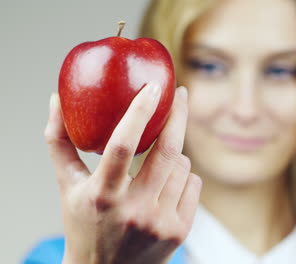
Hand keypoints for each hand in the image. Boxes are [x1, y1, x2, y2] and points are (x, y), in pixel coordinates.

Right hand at [45, 82, 201, 263]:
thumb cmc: (85, 224)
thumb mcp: (69, 186)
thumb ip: (60, 143)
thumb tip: (56, 100)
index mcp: (103, 196)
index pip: (122, 145)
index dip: (139, 112)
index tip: (154, 86)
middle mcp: (135, 210)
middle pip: (168, 151)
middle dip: (178, 115)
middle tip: (179, 94)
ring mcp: (161, 223)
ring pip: (184, 166)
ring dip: (174, 156)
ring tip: (155, 167)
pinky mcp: (180, 231)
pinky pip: (194, 184)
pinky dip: (183, 177)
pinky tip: (165, 188)